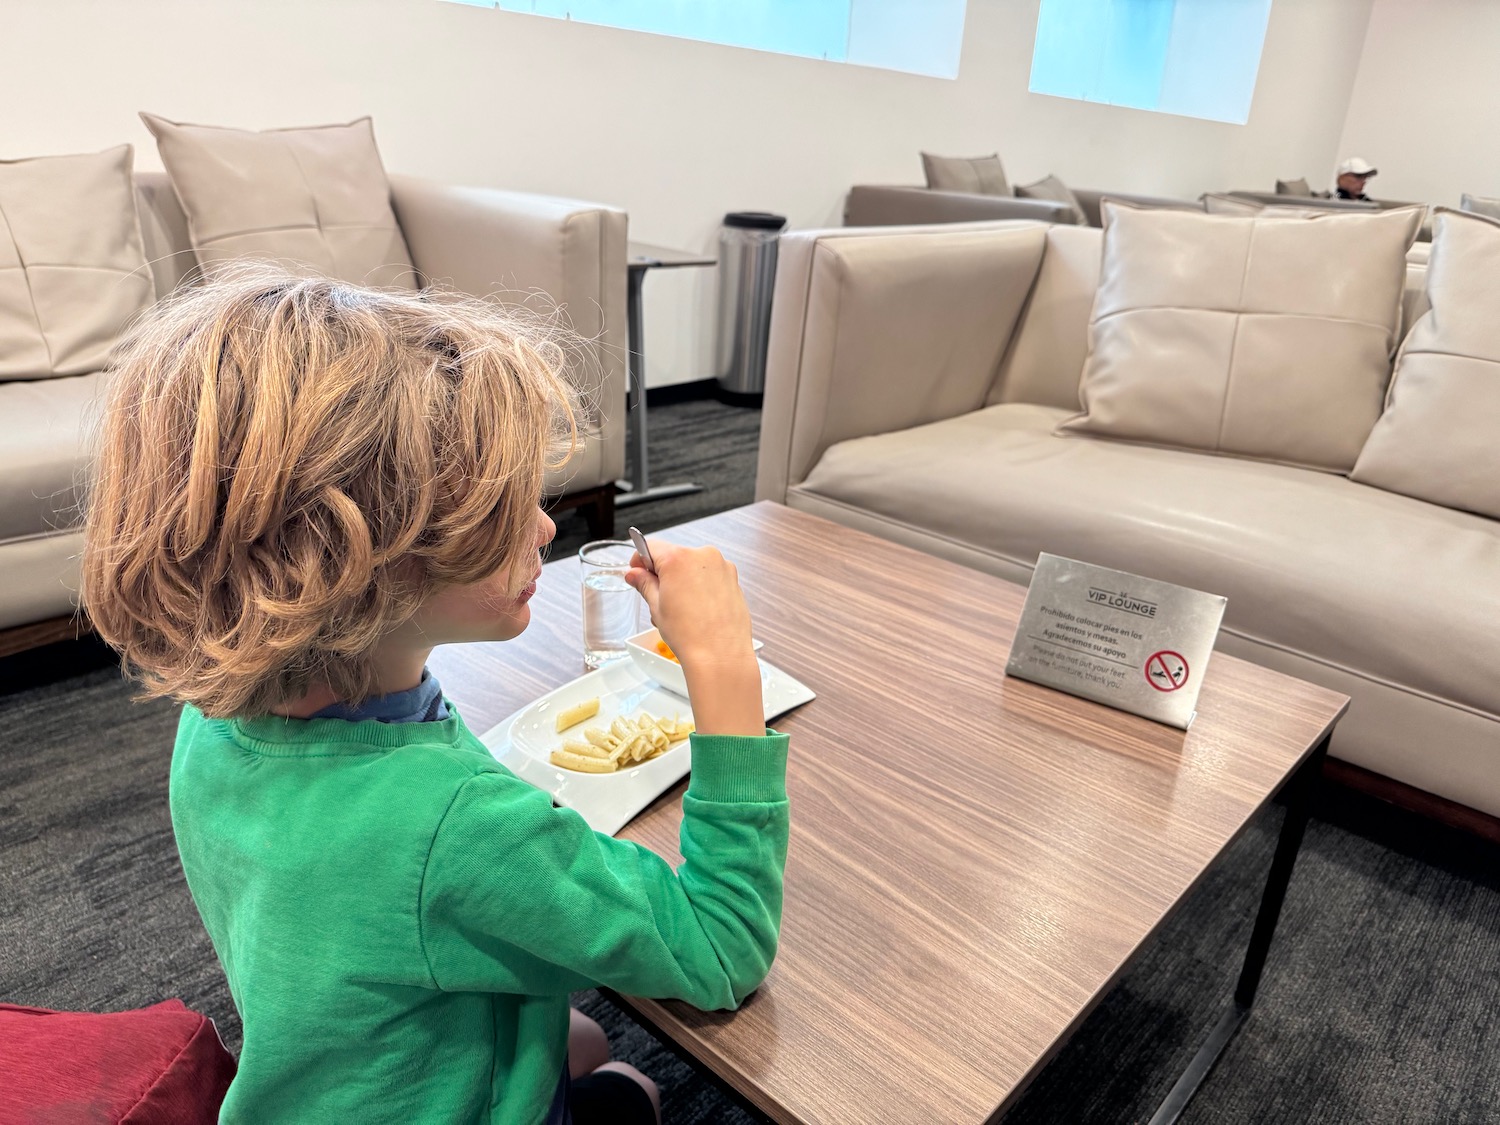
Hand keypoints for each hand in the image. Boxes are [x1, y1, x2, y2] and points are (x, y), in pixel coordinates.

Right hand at [625, 540, 762, 736]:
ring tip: (680, 609)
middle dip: (663, 573)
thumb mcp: (657, 607)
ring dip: (682, 580)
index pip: (651, 547)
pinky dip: (701, 586)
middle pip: (673, 556)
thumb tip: (634, 574)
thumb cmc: (689, 634)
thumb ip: (644, 584)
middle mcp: (703, 556)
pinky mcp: (733, 578)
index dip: (640, 561)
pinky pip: (710, 575)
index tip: (637, 573)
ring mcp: (721, 566)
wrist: (720, 655)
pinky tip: (697, 609)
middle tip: (657, 598)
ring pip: (692, 566)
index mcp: (678, 559)